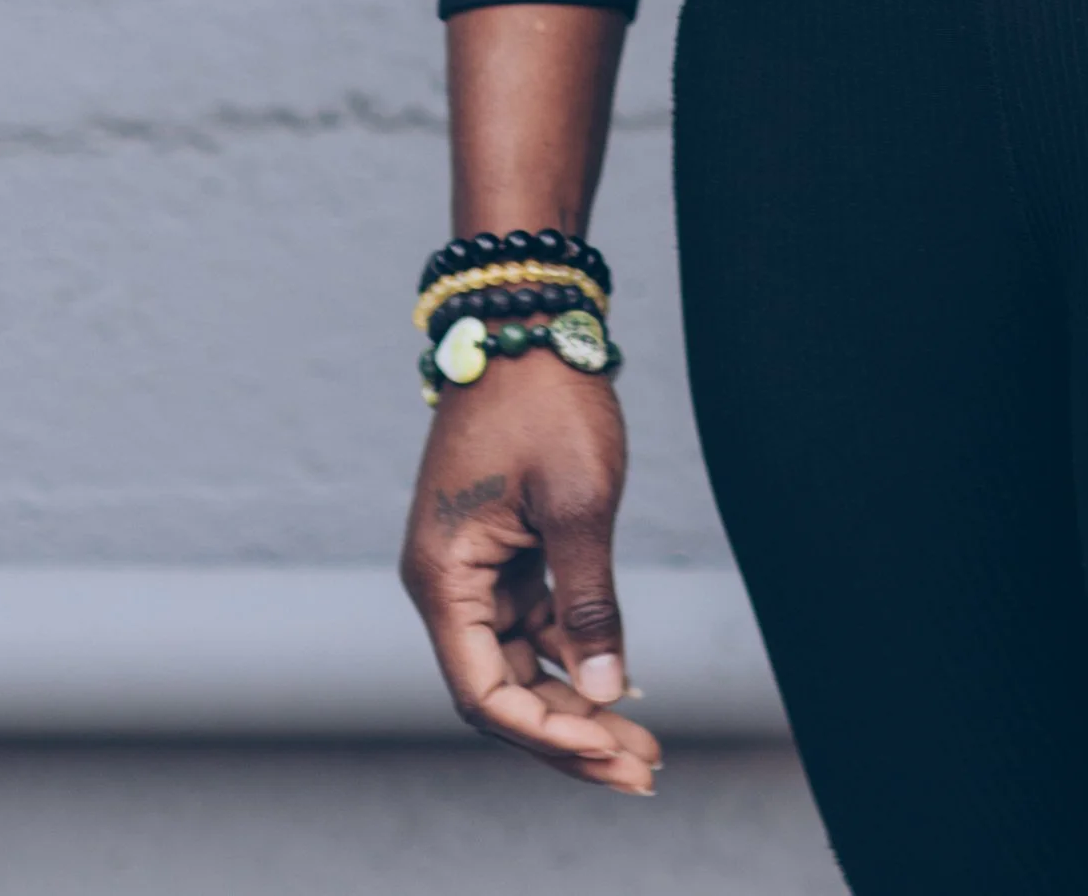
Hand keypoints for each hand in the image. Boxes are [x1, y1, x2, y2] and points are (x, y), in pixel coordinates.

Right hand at [398, 351, 660, 794]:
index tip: (611, 749)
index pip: (486, 693)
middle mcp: (446, 584)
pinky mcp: (500, 551)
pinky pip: (533, 625)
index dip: (548, 732)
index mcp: (443, 579)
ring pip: (522, 663)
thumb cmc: (545, 401)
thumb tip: (610, 689)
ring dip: (577, 702)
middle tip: (644, 769)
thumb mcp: (577, 504)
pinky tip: (623, 682)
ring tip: (644, 742)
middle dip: (570, 734)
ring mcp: (472, 569)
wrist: (528, 318)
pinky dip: (574, 654)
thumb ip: (590, 602)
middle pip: (503, 690)